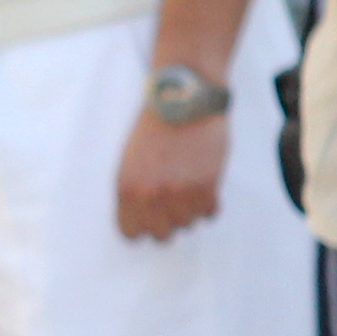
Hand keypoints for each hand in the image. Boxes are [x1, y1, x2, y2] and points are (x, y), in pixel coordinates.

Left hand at [116, 108, 228, 240]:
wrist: (184, 99)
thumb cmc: (156, 126)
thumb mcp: (130, 160)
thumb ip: (133, 192)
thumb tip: (140, 220)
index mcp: (126, 189)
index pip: (130, 233)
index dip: (143, 226)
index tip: (152, 218)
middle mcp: (150, 196)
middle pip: (161, 236)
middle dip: (168, 221)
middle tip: (175, 202)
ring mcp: (179, 193)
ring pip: (187, 225)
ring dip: (190, 209)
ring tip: (190, 183)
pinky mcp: (206, 186)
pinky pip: (210, 214)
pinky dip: (210, 202)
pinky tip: (205, 183)